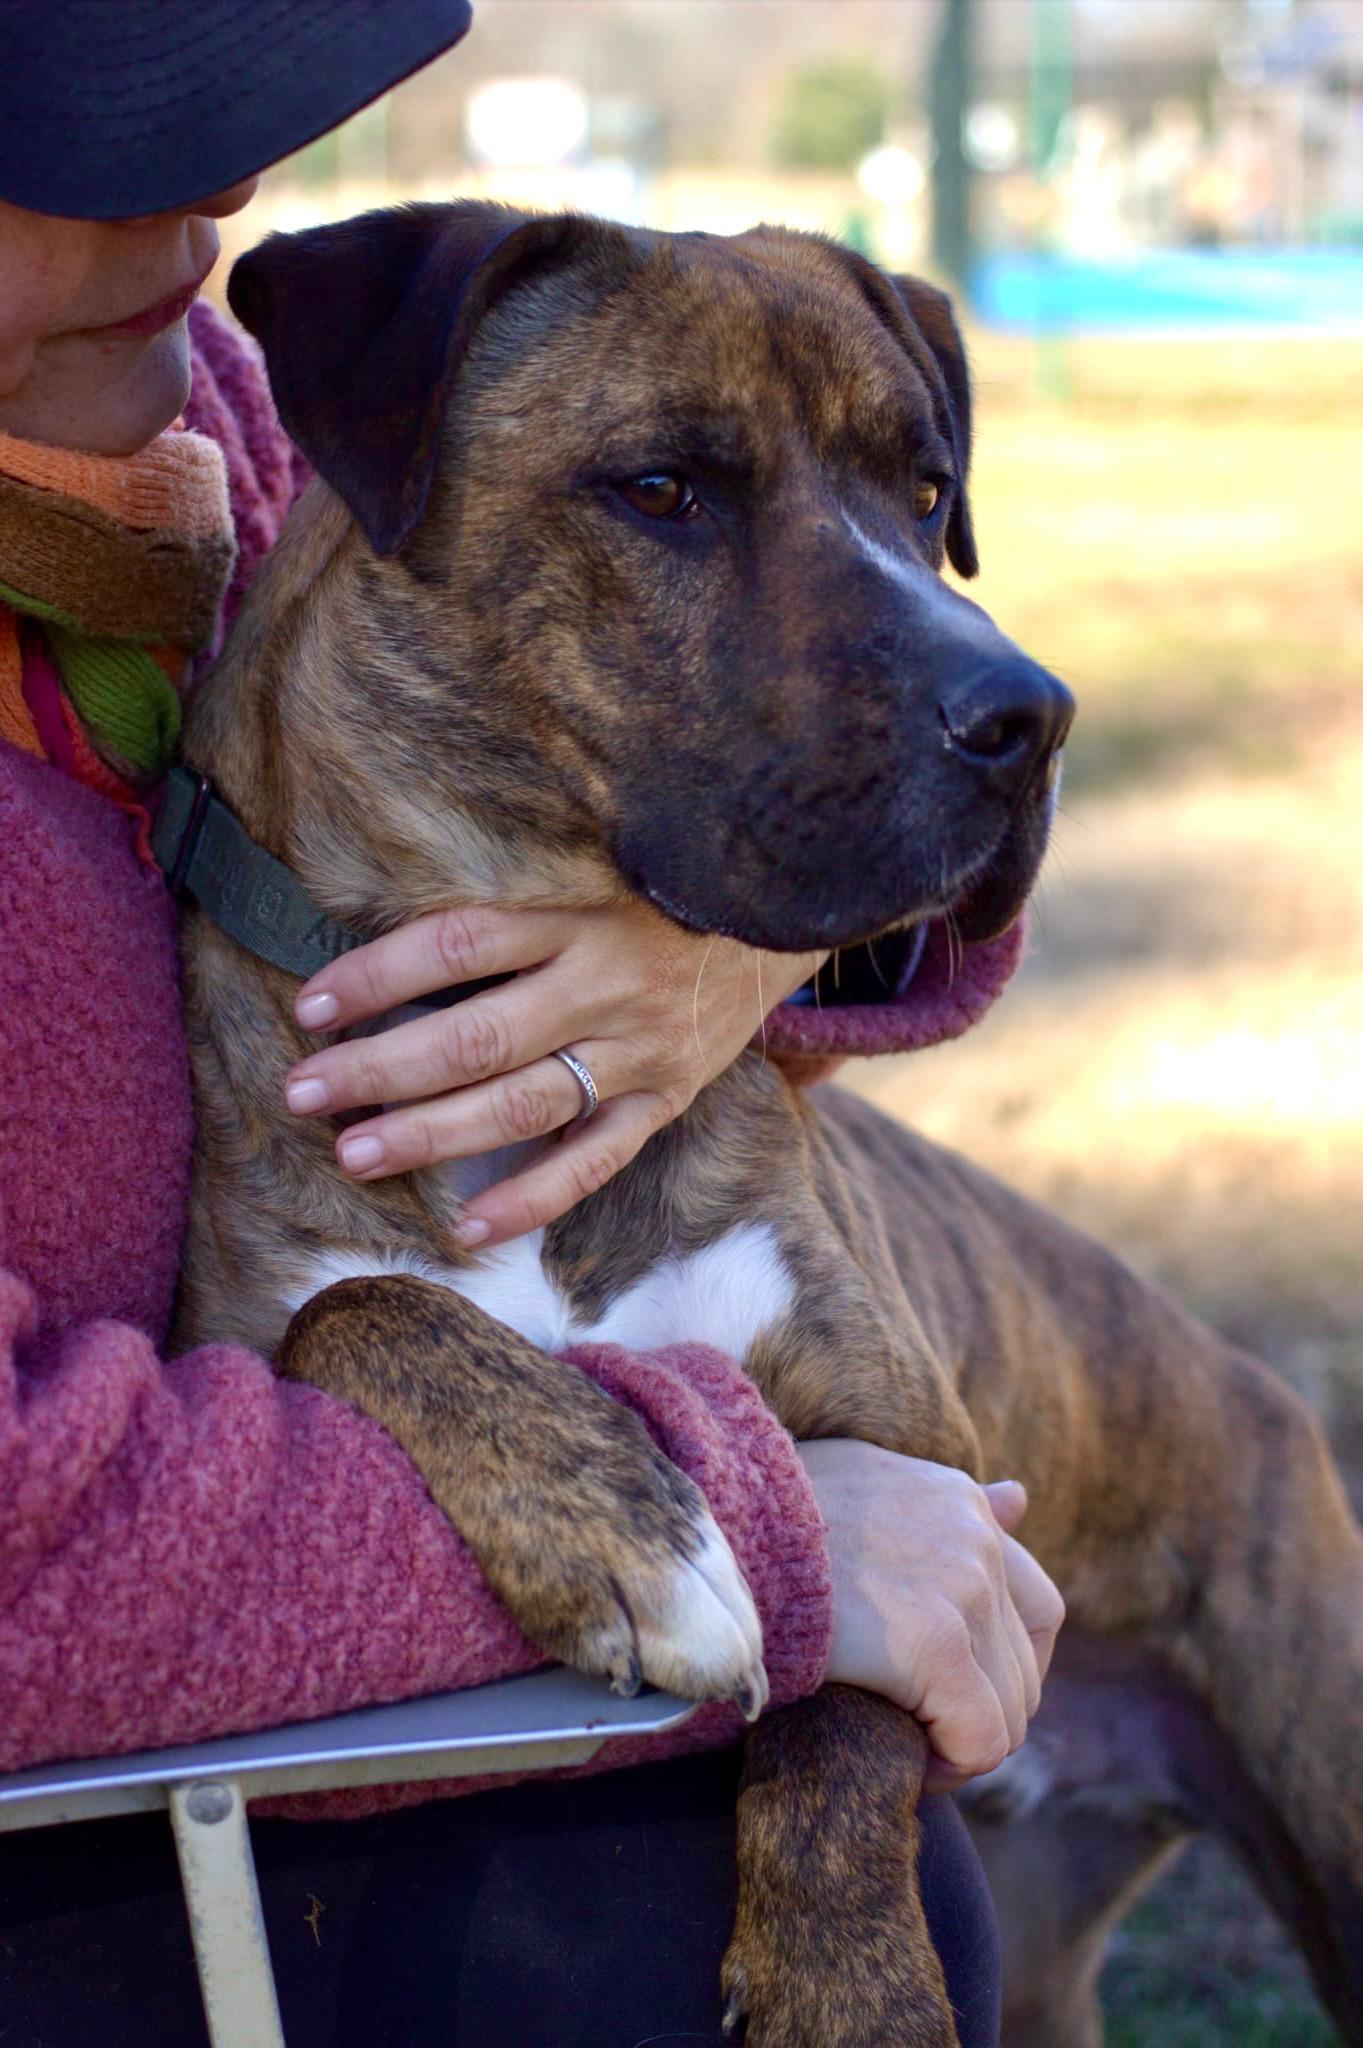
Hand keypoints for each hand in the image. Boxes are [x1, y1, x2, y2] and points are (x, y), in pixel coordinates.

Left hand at [283, 901, 822, 1245]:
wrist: (787, 900)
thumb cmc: (662, 874)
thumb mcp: (593, 854)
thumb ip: (513, 890)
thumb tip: (393, 927)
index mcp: (581, 910)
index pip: (458, 945)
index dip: (378, 978)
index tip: (312, 1005)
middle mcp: (609, 981)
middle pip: (475, 1035)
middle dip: (378, 1069)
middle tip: (301, 1093)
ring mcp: (643, 1048)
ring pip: (522, 1104)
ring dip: (430, 1135)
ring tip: (352, 1153)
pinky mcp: (671, 1097)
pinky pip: (595, 1161)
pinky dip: (530, 1199)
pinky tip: (465, 1229)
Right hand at [796, 1441, 1064, 1790]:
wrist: (715, 1530)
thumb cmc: (769, 1518)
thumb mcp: (865, 1480)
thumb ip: (941, 1502)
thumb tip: (1020, 1498)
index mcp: (960, 1502)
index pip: (1035, 1604)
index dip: (1007, 1665)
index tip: (953, 1693)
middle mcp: (976, 1539)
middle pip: (1025, 1666)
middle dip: (980, 1711)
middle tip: (918, 1732)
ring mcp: (963, 1589)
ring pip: (1008, 1710)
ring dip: (961, 1742)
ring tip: (904, 1749)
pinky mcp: (934, 1644)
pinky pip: (979, 1738)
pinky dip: (949, 1767)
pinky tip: (905, 1768)